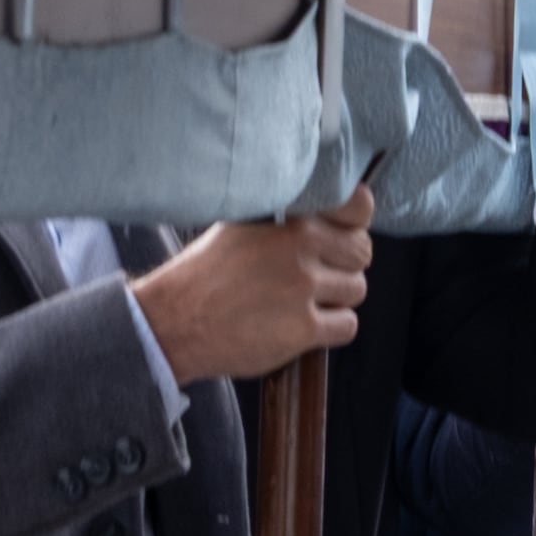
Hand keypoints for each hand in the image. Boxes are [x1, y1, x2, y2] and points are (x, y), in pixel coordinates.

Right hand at [134, 188, 375, 384]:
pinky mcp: (303, 328)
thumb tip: (337, 219)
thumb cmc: (205, 274)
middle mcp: (298, 246)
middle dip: (344, 265)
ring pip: (356, 289)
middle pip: (361, 252)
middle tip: (316, 276)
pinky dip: (332, 329)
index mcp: (287, 216)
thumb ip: (288, 218)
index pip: (357, 206)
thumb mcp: (242, 224)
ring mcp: (302, 287)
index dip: (355, 222)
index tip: (346, 232)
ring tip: (303, 301)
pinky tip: (305, 325)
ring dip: (337, 298)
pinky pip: (347, 326)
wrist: (174, 320)